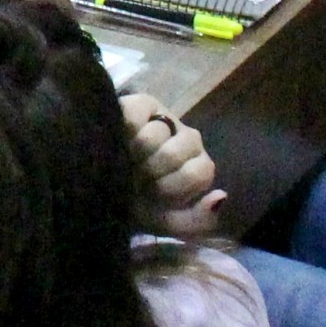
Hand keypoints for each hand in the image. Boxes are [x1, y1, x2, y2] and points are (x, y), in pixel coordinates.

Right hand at [124, 94, 223, 237]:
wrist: (105, 192)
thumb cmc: (140, 206)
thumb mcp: (168, 222)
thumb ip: (199, 220)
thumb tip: (220, 195)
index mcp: (199, 165)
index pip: (199, 172)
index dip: (172, 188)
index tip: (155, 195)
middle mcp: (188, 139)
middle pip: (174, 154)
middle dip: (149, 172)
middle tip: (136, 178)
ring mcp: (166, 119)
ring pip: (152, 136)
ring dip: (133, 154)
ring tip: (125, 160)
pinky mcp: (139, 104)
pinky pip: (134, 116)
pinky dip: (124, 130)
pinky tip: (118, 140)